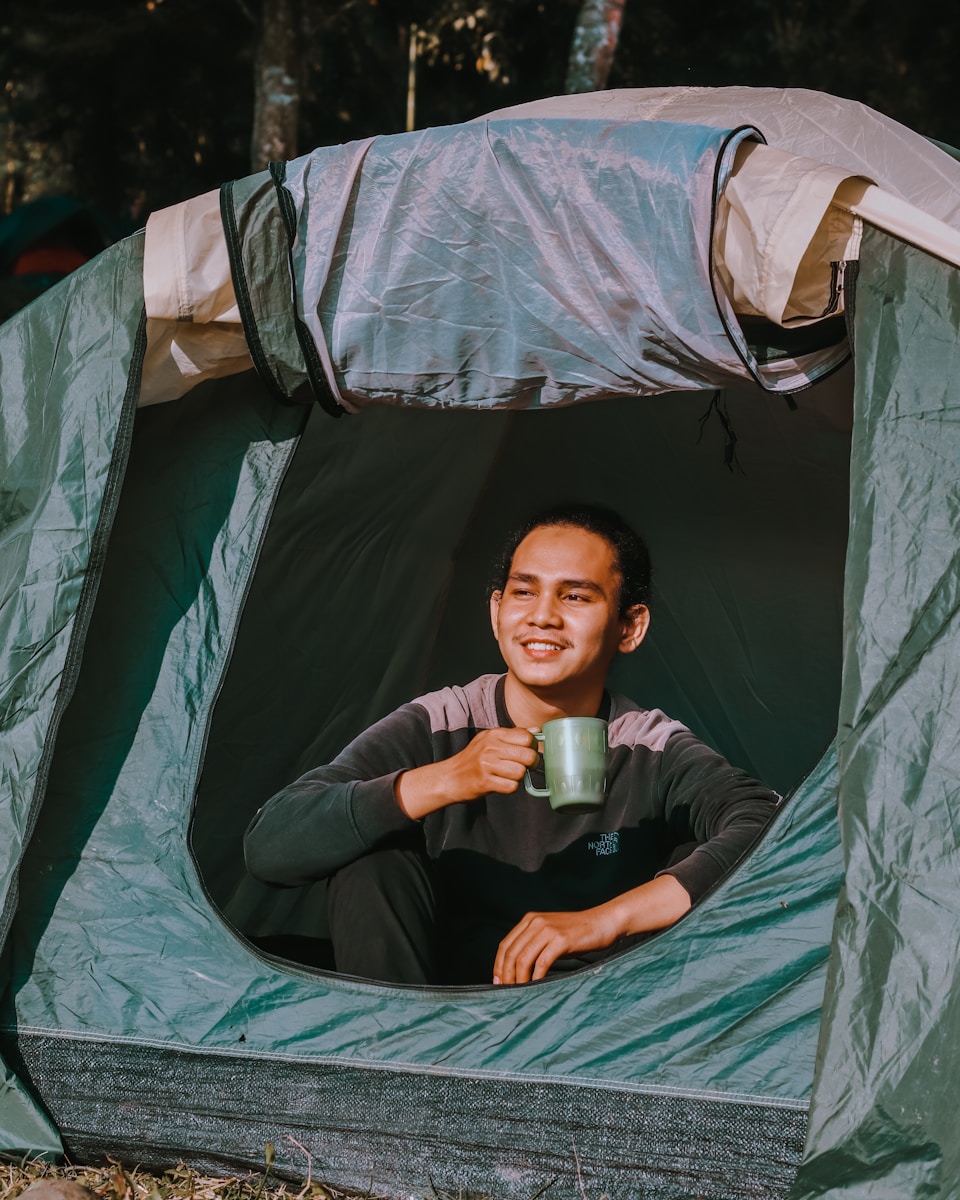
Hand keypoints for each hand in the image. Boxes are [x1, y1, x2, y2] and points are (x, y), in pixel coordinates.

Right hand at [396, 728, 539, 818]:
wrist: (449, 777)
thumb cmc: (472, 759)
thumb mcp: (489, 740)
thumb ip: (513, 735)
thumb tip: (536, 731)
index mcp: (494, 734)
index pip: (527, 737)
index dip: (532, 747)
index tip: (528, 752)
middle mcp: (490, 747)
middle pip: (528, 756)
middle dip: (531, 764)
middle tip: (524, 767)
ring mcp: (487, 764)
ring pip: (521, 772)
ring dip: (519, 777)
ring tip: (509, 775)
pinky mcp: (484, 782)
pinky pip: (511, 786)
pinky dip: (510, 787)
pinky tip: (501, 783)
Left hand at [493, 906, 620, 984]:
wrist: (602, 923)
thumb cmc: (577, 934)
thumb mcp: (550, 934)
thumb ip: (533, 945)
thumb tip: (516, 970)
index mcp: (529, 920)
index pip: (505, 945)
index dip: (498, 965)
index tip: (498, 982)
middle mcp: (535, 922)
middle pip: (511, 953)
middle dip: (506, 975)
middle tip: (506, 992)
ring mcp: (548, 929)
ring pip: (523, 958)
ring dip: (518, 979)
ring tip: (519, 992)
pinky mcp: (561, 939)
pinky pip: (542, 962)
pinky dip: (535, 977)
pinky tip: (536, 986)